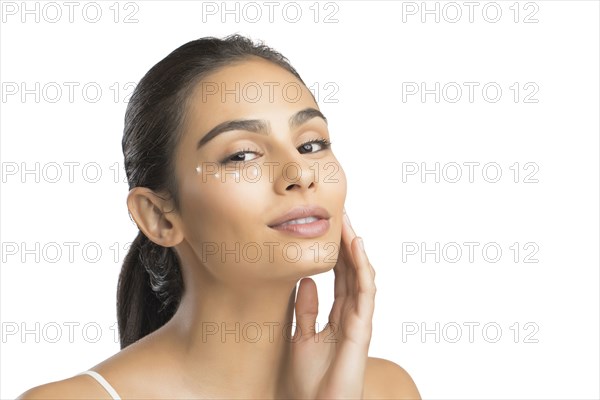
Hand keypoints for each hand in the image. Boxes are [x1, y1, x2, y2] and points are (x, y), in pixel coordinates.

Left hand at [287, 210, 375, 398]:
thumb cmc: (309, 382)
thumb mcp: (300, 337)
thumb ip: (306, 310)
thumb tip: (306, 281)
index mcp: (338, 316)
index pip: (340, 276)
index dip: (336, 252)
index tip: (330, 228)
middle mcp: (351, 315)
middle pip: (351, 271)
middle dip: (346, 243)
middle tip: (340, 215)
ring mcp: (359, 320)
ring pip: (361, 276)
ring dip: (355, 249)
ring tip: (348, 224)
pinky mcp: (362, 328)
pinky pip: (365, 291)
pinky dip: (362, 267)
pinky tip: (356, 247)